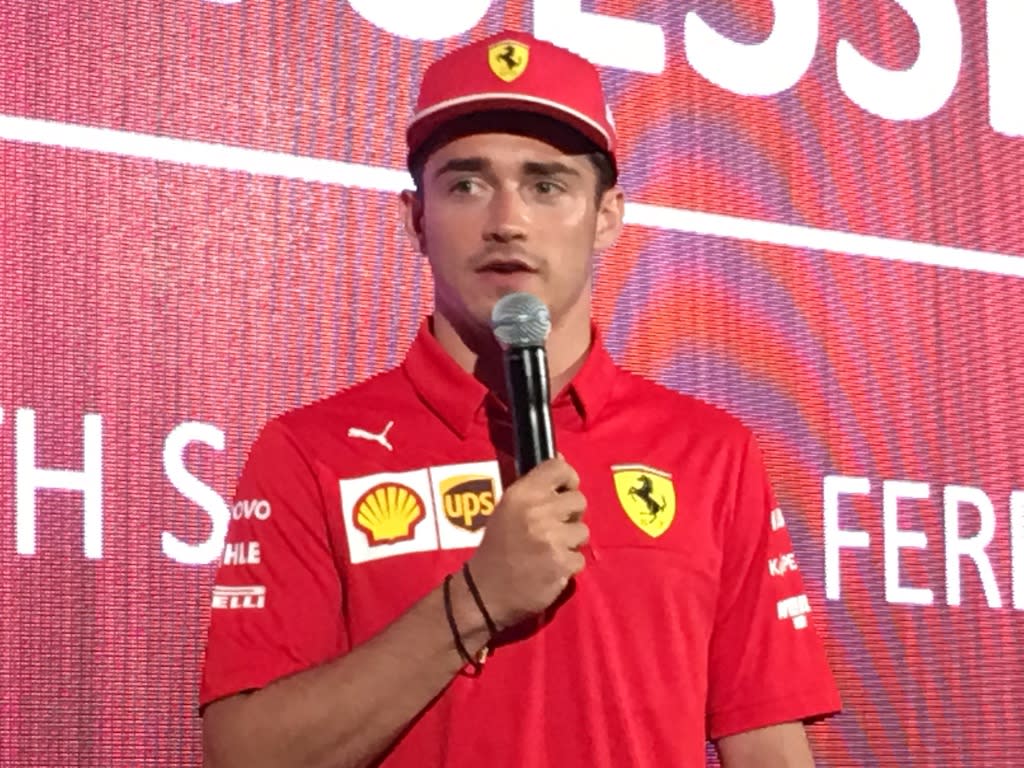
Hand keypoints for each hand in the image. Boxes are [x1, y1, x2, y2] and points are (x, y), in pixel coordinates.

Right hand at [466, 457, 588, 628]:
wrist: (484, 592)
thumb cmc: (496, 547)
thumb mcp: (506, 508)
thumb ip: (534, 487)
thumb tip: (561, 460)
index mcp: (521, 494)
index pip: (559, 468)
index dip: (568, 478)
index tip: (564, 490)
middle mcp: (538, 512)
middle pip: (579, 500)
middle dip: (570, 515)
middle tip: (555, 527)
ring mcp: (551, 540)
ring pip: (583, 531)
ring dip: (570, 542)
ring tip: (549, 550)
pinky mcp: (561, 565)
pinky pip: (580, 558)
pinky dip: (567, 565)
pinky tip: (549, 568)